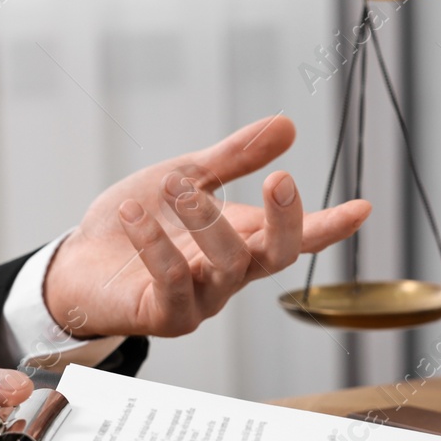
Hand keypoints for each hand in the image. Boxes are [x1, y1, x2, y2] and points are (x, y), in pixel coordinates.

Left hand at [44, 115, 371, 338]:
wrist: (77, 261)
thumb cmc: (136, 223)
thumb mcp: (187, 176)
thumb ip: (234, 157)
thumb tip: (287, 124)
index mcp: (243, 240)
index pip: (297, 236)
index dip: (330, 224)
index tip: (363, 207)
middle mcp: (230, 274)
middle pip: (277, 256)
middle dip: (285, 220)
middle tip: (280, 179)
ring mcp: (201, 299)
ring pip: (228, 266)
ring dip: (207, 222)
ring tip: (180, 189)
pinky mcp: (163, 315)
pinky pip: (171, 281)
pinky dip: (155, 244)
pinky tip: (135, 213)